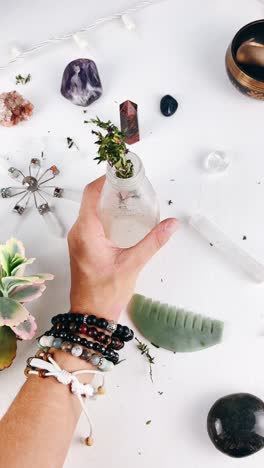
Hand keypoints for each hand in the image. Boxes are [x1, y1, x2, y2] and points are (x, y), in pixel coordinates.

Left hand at [68, 176, 178, 320]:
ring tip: (131, 198)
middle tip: (132, 185)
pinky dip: (106, 214)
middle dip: (111, 188)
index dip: (106, 179)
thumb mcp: (133, 264)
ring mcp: (79, 239)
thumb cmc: (105, 293)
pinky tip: (123, 218)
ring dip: (108, 201)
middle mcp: (78, 232)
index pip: (92, 194)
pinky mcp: (83, 246)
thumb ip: (153, 242)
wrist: (91, 314)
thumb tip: (171, 224)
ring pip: (91, 210)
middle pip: (91, 199)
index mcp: (86, 232)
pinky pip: (92, 221)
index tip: (121, 172)